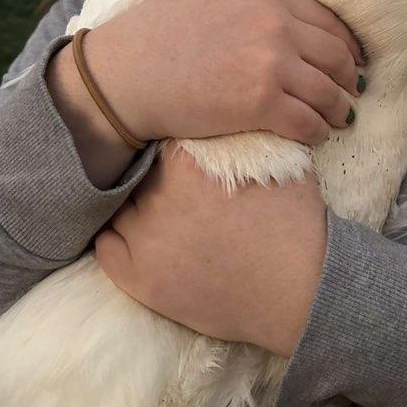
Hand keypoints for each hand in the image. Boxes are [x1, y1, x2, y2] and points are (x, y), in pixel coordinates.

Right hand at [83, 0, 365, 143]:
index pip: (326, 20)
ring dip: (338, 110)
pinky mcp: (262, 105)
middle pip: (336, 57)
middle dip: (348, 79)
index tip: (351, 60)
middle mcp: (276, 28)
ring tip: (337, 120)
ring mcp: (272, 66)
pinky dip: (318, 133)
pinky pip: (309, 123)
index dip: (345, 44)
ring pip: (329, 93)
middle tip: (350, 93)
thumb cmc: (150, 31)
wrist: (121, 76)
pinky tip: (315, 136)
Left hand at [94, 145, 327, 356]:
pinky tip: (139, 241)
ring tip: (161, 218)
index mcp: (186, 162)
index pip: (159, 142)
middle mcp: (158, 195)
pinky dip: (118, 240)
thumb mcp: (277, 161)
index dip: (171, 153)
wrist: (301, 289)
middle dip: (154, 179)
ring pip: (120, 208)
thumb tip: (228, 116)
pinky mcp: (138, 278)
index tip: (181, 163)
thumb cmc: (295, 224)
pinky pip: (106, 247)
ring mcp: (144, 238)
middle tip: (176, 193)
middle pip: (139, 174)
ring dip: (136, 208)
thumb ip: (242, 136)